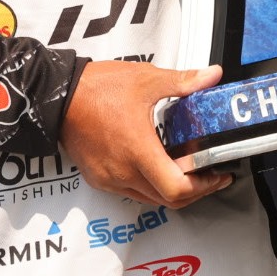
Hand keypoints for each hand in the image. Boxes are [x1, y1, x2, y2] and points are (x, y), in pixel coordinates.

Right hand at [59, 60, 232, 207]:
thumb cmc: (97, 88)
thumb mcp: (145, 80)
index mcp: (138, 151)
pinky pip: (131, 191)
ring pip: (149, 198)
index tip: (218, 174)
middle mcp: (123, 173)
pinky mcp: (99, 178)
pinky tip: (155, 163)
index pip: (177, 189)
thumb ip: (183, 82)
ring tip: (185, 167)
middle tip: (208, 173)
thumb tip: (212, 76)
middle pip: (168, 200)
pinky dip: (149, 184)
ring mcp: (109, 179)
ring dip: (170, 188)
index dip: (204, 186)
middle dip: (194, 190)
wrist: (58, 94)